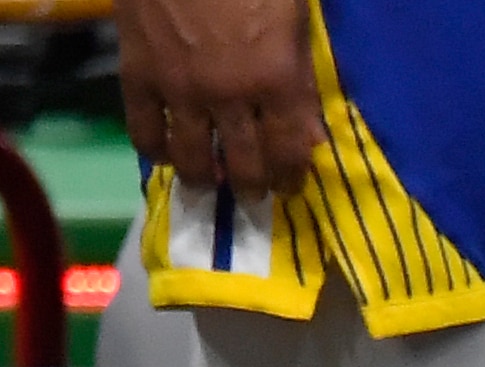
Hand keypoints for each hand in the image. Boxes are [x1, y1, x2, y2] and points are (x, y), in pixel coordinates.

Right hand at [118, 0, 324, 195]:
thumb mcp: (295, 20)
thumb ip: (302, 79)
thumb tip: (310, 134)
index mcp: (277, 79)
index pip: (290, 152)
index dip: (292, 177)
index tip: (292, 186)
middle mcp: (230, 96)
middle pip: (244, 166)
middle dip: (253, 187)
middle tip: (254, 193)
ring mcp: (180, 88)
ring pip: (192, 157)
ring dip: (203, 178)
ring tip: (209, 183)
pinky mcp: (137, 72)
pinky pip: (142, 128)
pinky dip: (153, 149)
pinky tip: (163, 155)